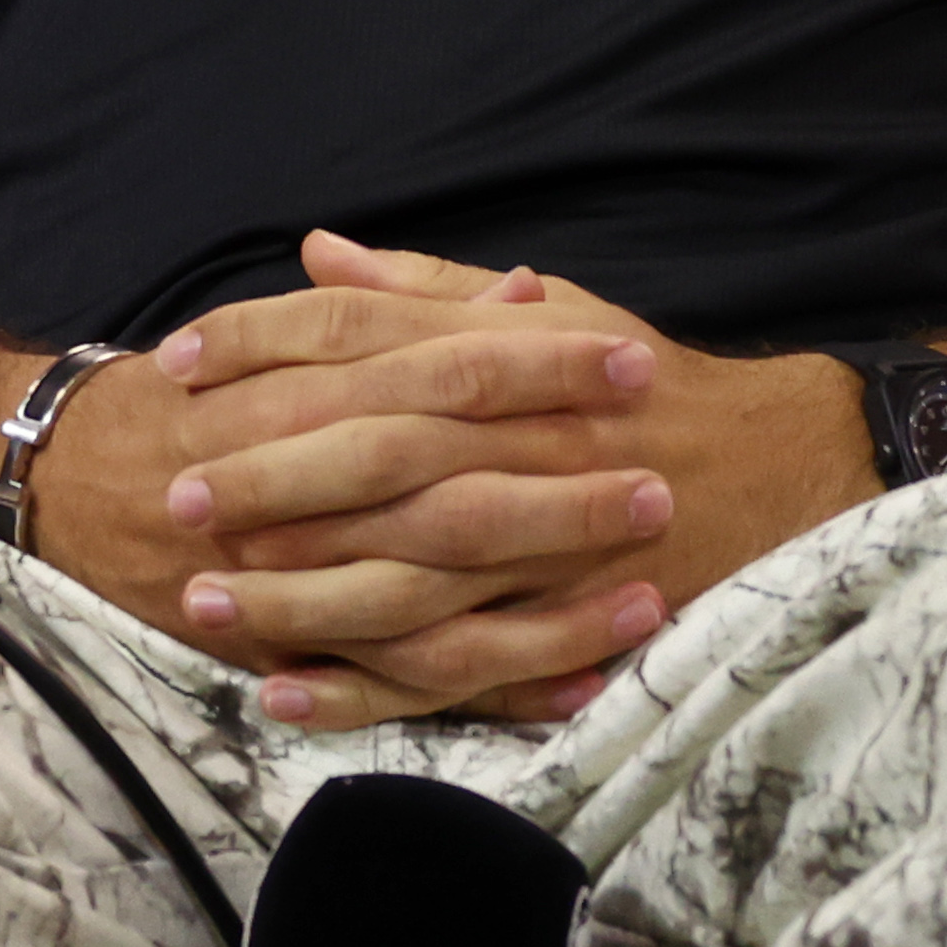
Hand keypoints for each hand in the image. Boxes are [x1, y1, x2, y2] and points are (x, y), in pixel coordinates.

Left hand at [131, 236, 878, 730]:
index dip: (263, 342)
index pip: (362, 335)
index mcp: (504, 354)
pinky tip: (284, 694)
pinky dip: (364, 688)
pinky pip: (448, 666)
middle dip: (265, 473)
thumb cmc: (641, 382)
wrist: (772, 465)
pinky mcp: (554, 621)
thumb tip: (317, 253)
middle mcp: (517, 438)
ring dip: (293, 591)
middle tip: (175, 492)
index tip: (180, 360)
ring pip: (398, 572)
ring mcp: (539, 538)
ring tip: (201, 603)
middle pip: (370, 452)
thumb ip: (423, 291)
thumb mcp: (546, 310)